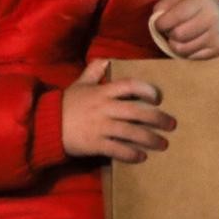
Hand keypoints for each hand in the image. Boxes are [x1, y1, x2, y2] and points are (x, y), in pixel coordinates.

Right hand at [61, 59, 175, 161]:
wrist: (46, 126)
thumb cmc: (66, 104)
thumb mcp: (79, 84)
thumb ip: (94, 72)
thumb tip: (106, 60)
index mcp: (102, 92)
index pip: (129, 86)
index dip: (147, 90)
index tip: (158, 98)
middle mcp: (104, 108)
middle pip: (137, 112)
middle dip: (158, 119)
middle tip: (172, 125)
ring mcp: (100, 126)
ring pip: (131, 132)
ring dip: (150, 139)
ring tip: (163, 144)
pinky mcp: (95, 144)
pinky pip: (117, 149)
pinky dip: (131, 154)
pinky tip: (141, 157)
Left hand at [152, 0, 218, 58]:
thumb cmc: (199, 5)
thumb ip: (166, 3)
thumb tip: (156, 18)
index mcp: (201, 0)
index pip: (173, 17)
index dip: (160, 24)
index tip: (160, 24)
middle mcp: (212, 18)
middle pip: (177, 35)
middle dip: (169, 34)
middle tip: (172, 30)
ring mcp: (217, 35)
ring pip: (182, 50)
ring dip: (176, 45)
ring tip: (181, 37)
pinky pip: (191, 57)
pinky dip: (187, 52)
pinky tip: (191, 43)